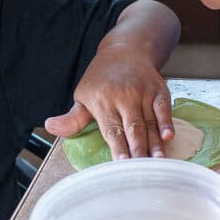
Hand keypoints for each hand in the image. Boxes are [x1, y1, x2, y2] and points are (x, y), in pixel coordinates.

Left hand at [45, 40, 173, 159]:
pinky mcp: (158, 89)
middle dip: (138, 149)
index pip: (111, 129)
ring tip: (158, 160)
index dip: (118, 147)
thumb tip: (50, 127)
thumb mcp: (83, 95)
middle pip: (132, 127)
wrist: (126, 49)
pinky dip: (167, 122)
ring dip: (154, 142)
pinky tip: (169, 137)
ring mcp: (143, 92)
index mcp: (103, 101)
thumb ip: (72, 118)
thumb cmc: (101, 78)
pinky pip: (164, 108)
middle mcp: (124, 96)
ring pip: (150, 121)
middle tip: (142, 169)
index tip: (121, 164)